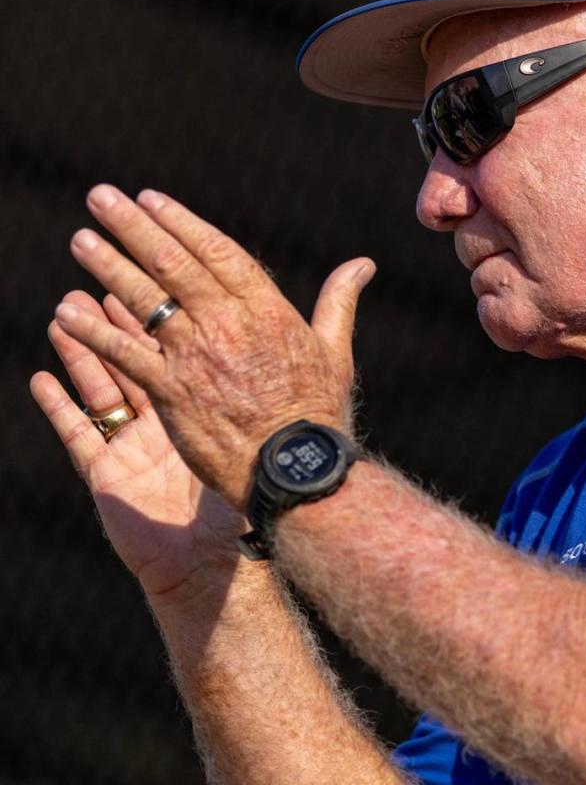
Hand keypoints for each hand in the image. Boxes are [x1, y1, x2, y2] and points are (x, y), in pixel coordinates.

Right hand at [31, 291, 244, 602]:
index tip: (162, 268)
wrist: (219, 562)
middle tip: (104, 273)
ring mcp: (132, 445)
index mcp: (200, 403)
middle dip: (121, 316)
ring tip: (65, 310)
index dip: (171, 310)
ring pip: (102, 385)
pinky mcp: (107, 475)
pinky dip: (59, 406)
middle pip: (138, 356)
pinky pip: (78, 434)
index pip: (182, 345)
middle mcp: (163, 418)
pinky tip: (41, 378)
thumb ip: (274, 385)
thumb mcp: (262, 436)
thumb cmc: (246, 499)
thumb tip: (298, 346)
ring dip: (83, 348)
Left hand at [49, 185, 374, 511]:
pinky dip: (94, 331)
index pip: (216, 251)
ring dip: (108, 265)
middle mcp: (227, 323)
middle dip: (133, 227)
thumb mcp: (335, 350)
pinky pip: (124, 353)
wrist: (296, 468)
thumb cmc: (319, 411)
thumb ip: (339, 301)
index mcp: (266, 308)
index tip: (151, 199)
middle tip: (101, 198)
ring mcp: (196, 355)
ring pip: (144, 299)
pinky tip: (66, 311)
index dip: (180, 222)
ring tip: (81, 240)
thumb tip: (363, 265)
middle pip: (172, 264)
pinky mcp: (171, 390)